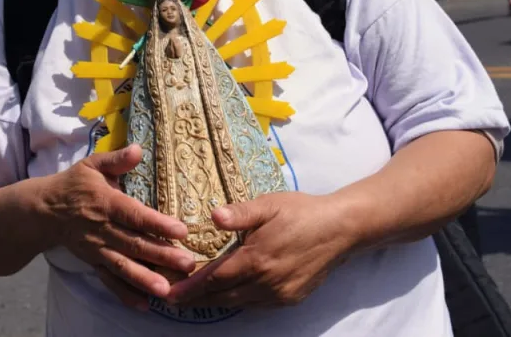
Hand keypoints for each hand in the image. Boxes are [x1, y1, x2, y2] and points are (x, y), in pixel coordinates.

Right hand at [43, 144, 195, 308]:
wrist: (44, 211)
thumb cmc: (74, 184)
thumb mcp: (92, 165)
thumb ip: (117, 160)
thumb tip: (139, 148)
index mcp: (106, 203)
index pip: (135, 215)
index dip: (157, 223)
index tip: (181, 230)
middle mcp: (103, 229)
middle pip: (135, 244)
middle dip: (162, 255)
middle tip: (188, 264)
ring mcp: (97, 249)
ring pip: (124, 266)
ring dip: (146, 279)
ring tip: (167, 291)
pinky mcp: (94, 262)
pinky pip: (110, 280)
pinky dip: (125, 294)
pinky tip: (144, 305)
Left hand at [166, 192, 355, 309]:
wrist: (341, 229)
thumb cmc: (301, 211)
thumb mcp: (269, 205)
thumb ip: (240, 213)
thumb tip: (214, 216)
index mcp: (257, 258)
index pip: (214, 278)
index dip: (190, 288)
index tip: (169, 293)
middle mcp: (267, 282)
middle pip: (222, 296)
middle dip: (195, 299)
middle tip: (171, 300)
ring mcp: (279, 294)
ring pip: (239, 303)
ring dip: (214, 302)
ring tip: (193, 299)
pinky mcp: (290, 299)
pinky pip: (256, 304)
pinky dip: (238, 301)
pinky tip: (227, 295)